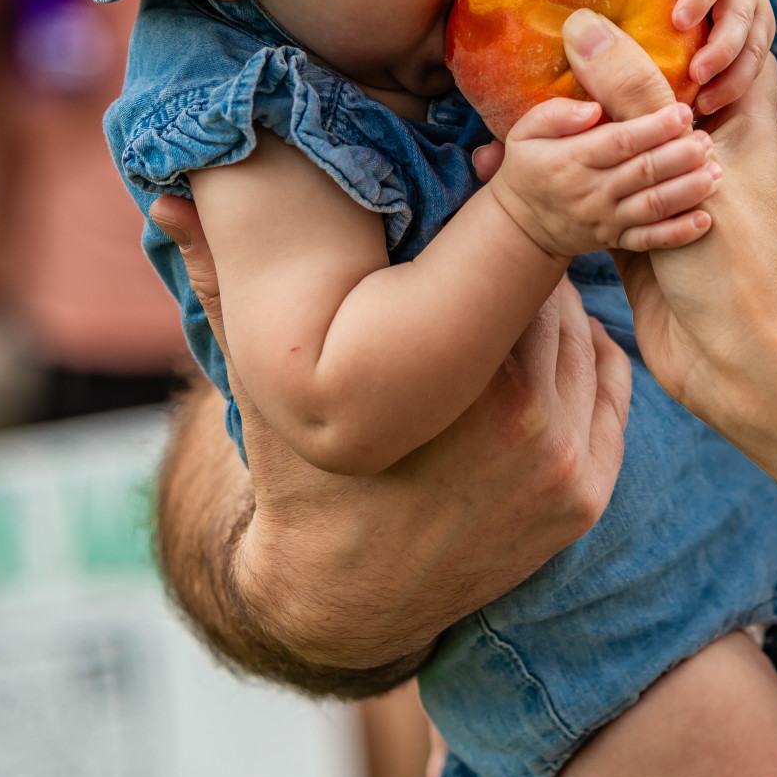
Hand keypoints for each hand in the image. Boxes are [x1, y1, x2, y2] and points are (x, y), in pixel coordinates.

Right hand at [149, 194, 630, 684]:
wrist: (340, 597)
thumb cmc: (299, 470)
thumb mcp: (260, 379)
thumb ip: (221, 285)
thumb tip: (167, 197)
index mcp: (447, 383)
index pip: (505, 257)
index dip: (493, 211)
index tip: (481, 179)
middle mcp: (520, 423)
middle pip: (549, 292)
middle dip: (520, 260)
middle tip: (495, 229)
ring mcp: (559, 465)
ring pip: (583, 333)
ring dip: (552, 305)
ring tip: (509, 286)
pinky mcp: (584, 497)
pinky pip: (609, 384)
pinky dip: (584, 356)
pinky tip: (542, 341)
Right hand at [488, 73, 722, 256]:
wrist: (521, 228)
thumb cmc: (529, 168)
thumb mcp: (525, 133)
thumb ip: (555, 114)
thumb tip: (593, 108)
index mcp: (571, 160)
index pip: (619, 142)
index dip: (653, 128)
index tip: (683, 111)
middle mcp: (592, 192)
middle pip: (643, 173)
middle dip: (679, 156)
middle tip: (707, 141)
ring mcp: (606, 220)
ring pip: (652, 207)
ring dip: (687, 191)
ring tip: (716, 173)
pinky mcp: (617, 241)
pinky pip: (650, 241)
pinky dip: (677, 233)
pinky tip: (705, 220)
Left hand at [621, 0, 774, 111]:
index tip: (678, 20)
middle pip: (742, 18)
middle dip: (722, 48)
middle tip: (696, 73)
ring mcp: (756, 16)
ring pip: (755, 50)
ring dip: (732, 77)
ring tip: (703, 101)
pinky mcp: (757, 42)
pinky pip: (753, 70)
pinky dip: (733, 89)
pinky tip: (706, 107)